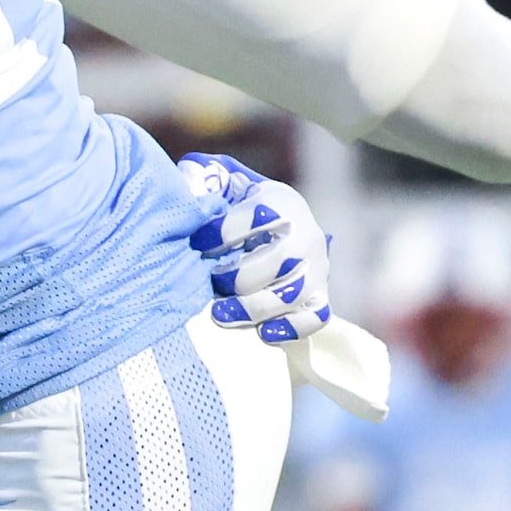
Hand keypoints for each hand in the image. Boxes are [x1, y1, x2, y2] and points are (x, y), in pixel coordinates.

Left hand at [178, 152, 332, 344]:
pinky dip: (290, 329)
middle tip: (210, 280)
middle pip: (275, 262)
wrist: (284, 227)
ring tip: (219, 314)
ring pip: (290, 295)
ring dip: (251, 309)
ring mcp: (318, 269)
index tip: (196, 244)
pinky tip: (262, 333)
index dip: (221, 233)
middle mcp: (306, 235)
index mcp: (283, 202)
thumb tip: (188, 183)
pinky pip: (314, 319)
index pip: (255, 216)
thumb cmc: (245, 204)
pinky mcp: (321, 296)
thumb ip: (207, 178)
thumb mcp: (229, 182)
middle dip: (234, 276)